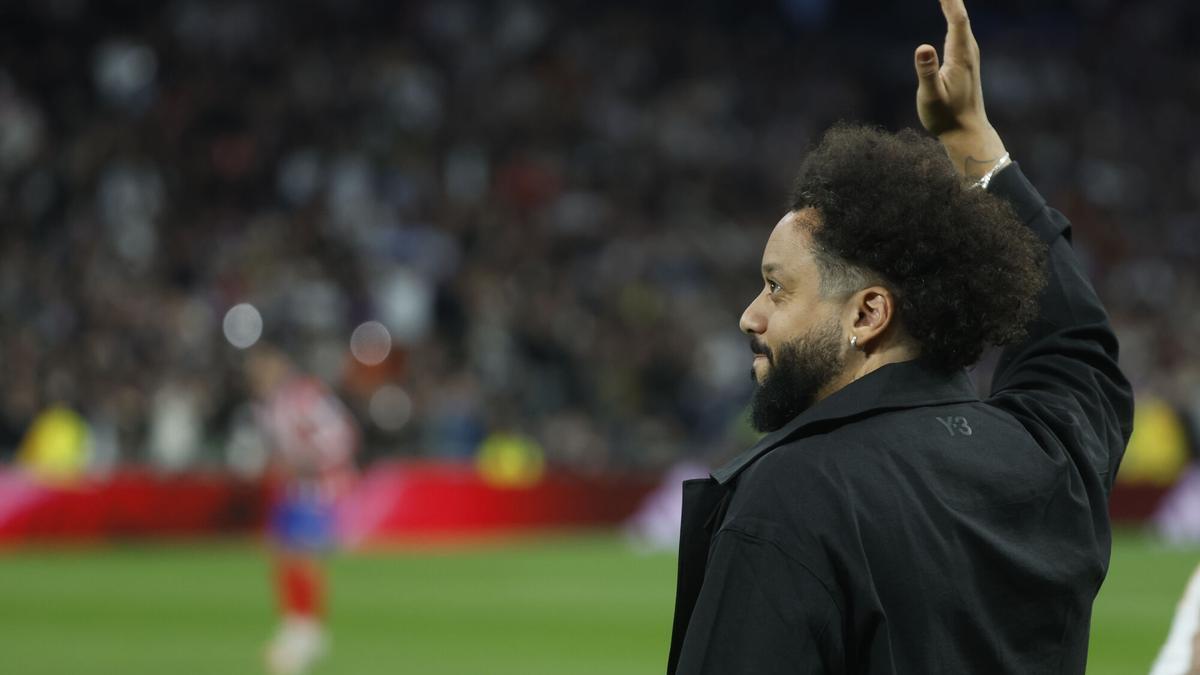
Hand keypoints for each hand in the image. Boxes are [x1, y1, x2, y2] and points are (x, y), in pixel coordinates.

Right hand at [914, 0, 1006, 178]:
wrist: (967, 133)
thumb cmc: (946, 118)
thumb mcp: (931, 97)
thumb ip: (927, 72)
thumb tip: (922, 47)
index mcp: (961, 56)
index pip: (957, 18)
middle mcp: (969, 52)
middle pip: (961, 15)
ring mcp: (969, 56)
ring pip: (961, 22)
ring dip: (953, 5)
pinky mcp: (965, 62)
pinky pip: (960, 30)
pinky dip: (953, 17)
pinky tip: (950, 13)